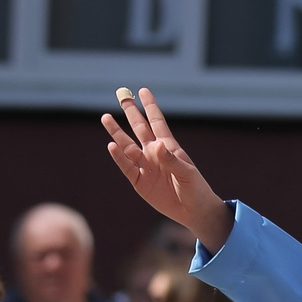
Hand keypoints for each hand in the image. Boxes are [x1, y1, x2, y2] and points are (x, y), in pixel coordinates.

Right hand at [103, 88, 234, 255]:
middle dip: (130, 112)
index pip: (157, 122)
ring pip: (127, 146)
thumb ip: (170, 160)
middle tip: (121, 95)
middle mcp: (154, 153)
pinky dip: (119, 157)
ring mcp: (145, 166)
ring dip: (117, 133)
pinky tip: (111, 146)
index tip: (142, 90)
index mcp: (168, 147)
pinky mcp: (139, 182)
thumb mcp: (186, 174)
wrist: (193, 211)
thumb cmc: (195, 189)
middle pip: (139, 128)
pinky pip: (126, 167)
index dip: (150, 106)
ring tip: (106, 118)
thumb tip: (155, 145)